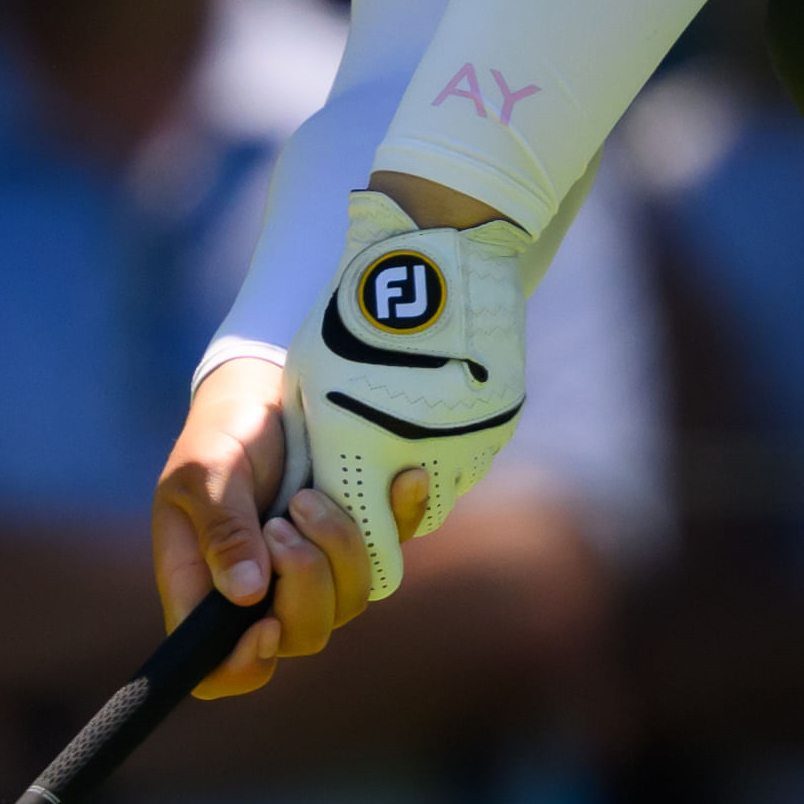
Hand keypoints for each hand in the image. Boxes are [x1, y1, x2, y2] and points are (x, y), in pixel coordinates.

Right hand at [149, 346, 393, 702]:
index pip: (222, 672)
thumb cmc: (219, 436)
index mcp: (208, 593)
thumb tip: (245, 594)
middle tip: (285, 519)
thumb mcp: (205, 472)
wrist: (264, 395)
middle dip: (304, 583)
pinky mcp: (358, 543)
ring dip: (339, 547)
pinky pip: (392, 552)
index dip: (243, 669)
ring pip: (350, 602)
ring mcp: (316, 573)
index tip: (264, 628)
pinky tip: (402, 480)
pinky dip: (399, 517)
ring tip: (311, 496)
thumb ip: (221, 529)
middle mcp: (264, 597)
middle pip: (301, 637)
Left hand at [285, 189, 536, 599]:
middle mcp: (418, 460)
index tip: (336, 518)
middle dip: (385, 513)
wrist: (435, 255)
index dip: (351, 544)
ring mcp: (465, 444)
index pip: (368, 549)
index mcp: (360, 453)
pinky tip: (432, 402)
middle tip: (369, 471)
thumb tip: (305, 499)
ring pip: (440, 491)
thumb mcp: (310, 382)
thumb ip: (312, 449)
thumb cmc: (351, 315)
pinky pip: (469, 455)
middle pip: (406, 526)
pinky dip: (449, 443)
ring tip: (399, 425)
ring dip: (419, 477)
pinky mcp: (498, 424)